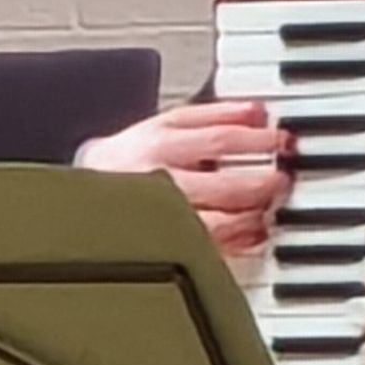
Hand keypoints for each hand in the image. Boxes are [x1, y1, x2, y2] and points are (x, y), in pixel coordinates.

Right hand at [75, 97, 289, 254]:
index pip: (220, 140)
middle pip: (223, 186)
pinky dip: (237, 243)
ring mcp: (160, 221)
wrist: (82, 193)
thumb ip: (214, 114)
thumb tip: (259, 111)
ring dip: (252, 217)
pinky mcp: (164, 249)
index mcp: (160, 146)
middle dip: (261, 184)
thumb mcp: (166, 122)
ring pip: (217, 226)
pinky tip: (252, 233)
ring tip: (266, 208)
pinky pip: (208, 252)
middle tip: (281, 181)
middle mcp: (158, 183)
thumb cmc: (131, 159)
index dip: (258, 140)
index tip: (282, 142)